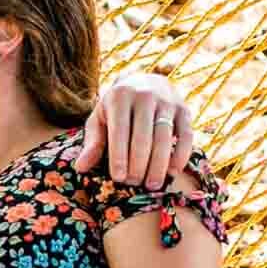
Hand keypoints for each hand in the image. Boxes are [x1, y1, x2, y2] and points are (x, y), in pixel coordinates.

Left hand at [76, 71, 193, 188]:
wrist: (145, 82)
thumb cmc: (117, 107)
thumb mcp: (100, 119)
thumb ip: (93, 143)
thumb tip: (80, 168)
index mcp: (120, 97)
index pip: (120, 131)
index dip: (119, 156)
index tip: (118, 178)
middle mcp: (145, 95)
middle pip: (143, 137)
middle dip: (138, 165)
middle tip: (134, 184)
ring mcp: (167, 101)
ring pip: (164, 138)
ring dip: (158, 165)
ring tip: (152, 185)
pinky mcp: (184, 109)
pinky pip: (186, 135)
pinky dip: (180, 155)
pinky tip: (172, 172)